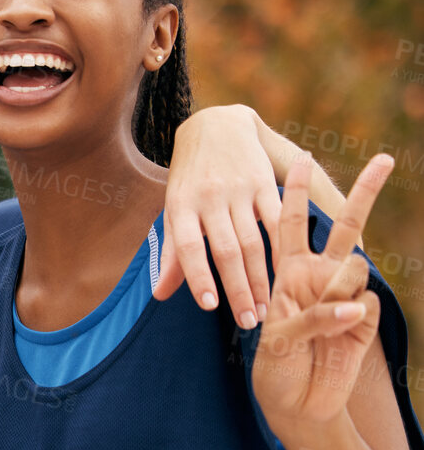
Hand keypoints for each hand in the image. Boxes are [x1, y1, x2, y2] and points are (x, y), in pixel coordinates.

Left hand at [157, 105, 282, 326]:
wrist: (214, 126)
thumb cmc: (190, 180)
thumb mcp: (174, 210)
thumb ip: (172, 254)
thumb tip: (161, 296)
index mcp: (180, 206)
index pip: (188, 248)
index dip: (198, 277)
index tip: (210, 306)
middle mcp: (208, 198)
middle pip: (226, 251)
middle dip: (238, 289)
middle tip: (250, 322)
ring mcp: (238, 190)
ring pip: (253, 241)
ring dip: (261, 278)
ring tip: (268, 307)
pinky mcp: (263, 183)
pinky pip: (277, 220)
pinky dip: (283, 248)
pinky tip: (289, 273)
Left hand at [252, 154, 390, 435]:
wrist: (298, 403)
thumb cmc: (275, 366)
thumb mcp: (277, 335)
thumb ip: (311, 313)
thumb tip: (355, 301)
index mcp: (287, 272)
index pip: (289, 225)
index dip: (294, 192)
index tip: (301, 157)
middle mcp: (318, 276)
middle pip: (344, 226)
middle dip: (365, 192)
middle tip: (386, 159)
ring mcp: (344, 295)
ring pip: (353, 267)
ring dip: (336, 289)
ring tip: (322, 318)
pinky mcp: (365, 318)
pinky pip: (363, 301)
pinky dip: (349, 314)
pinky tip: (342, 331)